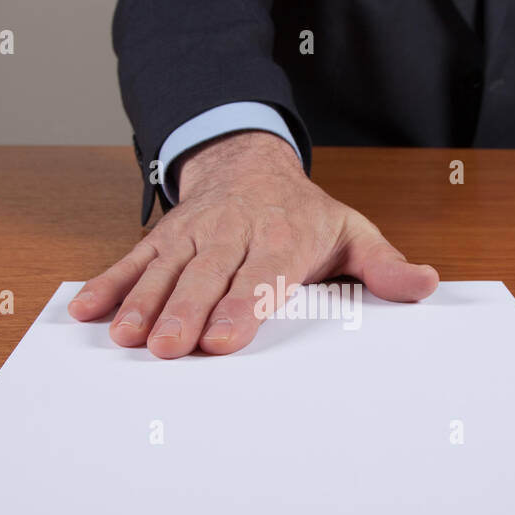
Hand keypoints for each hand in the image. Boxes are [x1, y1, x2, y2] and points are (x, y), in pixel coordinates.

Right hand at [68, 131, 438, 357]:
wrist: (249, 164)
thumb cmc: (303, 214)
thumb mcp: (351, 231)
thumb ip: (383, 266)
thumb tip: (427, 285)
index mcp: (281, 236)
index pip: (260, 276)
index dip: (240, 307)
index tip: (221, 339)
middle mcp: (232, 233)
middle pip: (206, 277)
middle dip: (184, 313)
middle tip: (169, 350)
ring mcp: (192, 235)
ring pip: (165, 270)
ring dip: (142, 304)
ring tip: (127, 339)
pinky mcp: (163, 239)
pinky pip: (133, 261)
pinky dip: (109, 285)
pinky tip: (87, 311)